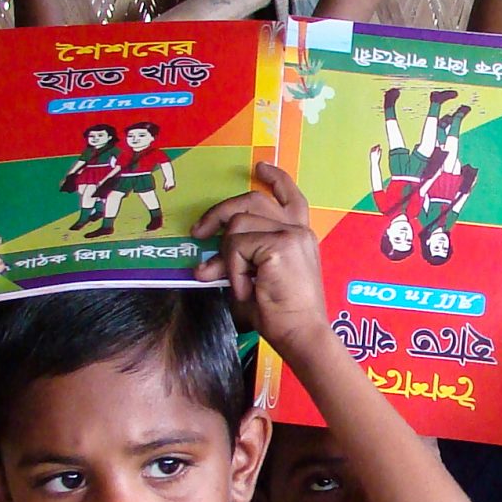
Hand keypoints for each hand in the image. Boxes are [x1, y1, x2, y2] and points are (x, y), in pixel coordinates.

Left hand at [192, 164, 330, 357]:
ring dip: (228, 257)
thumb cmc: (283, 314)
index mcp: (300, 235)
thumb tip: (205, 263)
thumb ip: (238, 260)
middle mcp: (298, 229)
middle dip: (219, 213)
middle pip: (251, 200)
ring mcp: (291, 234)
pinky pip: (236, 247)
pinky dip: (233, 269)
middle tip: (199, 232)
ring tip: (240, 283)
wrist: (302, 333)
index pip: (290, 196)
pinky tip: (247, 288)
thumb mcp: (256, 278)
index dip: (275, 178)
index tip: (260, 167)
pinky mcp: (280, 245)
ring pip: (237, 225)